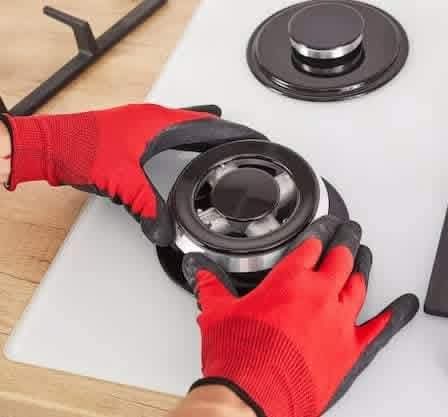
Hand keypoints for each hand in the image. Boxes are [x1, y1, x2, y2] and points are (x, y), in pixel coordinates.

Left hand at [1, 104, 265, 244]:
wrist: (52, 146)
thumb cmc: (81, 150)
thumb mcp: (122, 182)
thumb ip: (147, 205)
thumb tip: (165, 227)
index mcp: (159, 124)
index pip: (207, 127)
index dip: (233, 134)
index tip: (253, 138)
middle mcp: (153, 119)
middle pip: (200, 123)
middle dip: (224, 132)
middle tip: (244, 139)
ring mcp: (142, 123)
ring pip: (184, 124)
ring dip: (204, 131)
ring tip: (222, 136)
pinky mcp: (132, 132)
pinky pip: (169, 131)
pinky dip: (184, 135)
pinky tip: (181, 144)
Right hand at [182, 216, 418, 416]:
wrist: (251, 399)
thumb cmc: (239, 359)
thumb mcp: (217, 313)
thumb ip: (212, 286)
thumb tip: (201, 271)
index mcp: (290, 282)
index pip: (311, 245)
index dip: (320, 231)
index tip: (324, 226)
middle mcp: (319, 296)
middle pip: (341, 257)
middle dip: (346, 240)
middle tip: (350, 231)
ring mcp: (338, 322)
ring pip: (359, 284)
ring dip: (363, 266)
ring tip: (364, 255)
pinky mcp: (349, 350)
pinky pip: (379, 328)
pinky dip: (394, 315)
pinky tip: (404, 305)